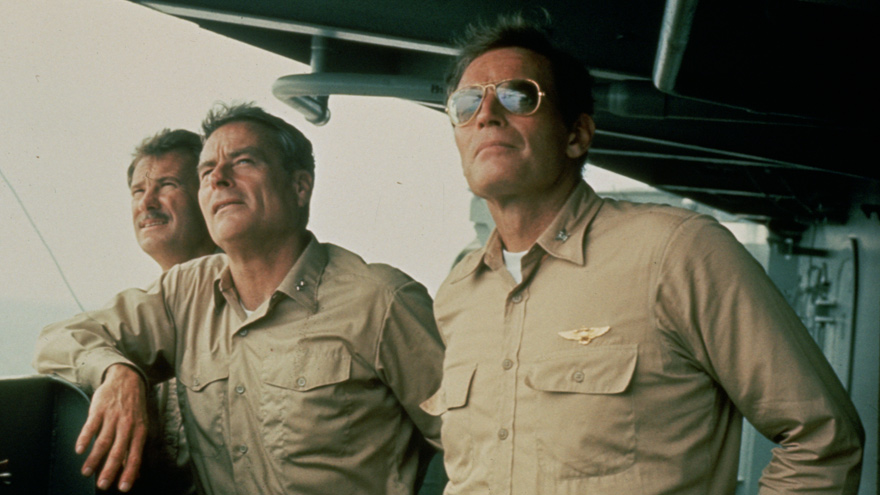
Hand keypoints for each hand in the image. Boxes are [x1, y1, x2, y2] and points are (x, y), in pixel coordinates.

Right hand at [76, 364, 147, 491]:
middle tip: (101, 485)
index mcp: (139, 431)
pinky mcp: (100, 409)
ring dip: (94, 458)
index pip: (135, 455)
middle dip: (110, 469)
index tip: (122, 488)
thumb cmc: (133, 408)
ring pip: (103, 440)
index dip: (129, 472)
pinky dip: (85, 437)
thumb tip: (135, 475)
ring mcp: (113, 416)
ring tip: (86, 472)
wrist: (127, 380)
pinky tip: (79, 450)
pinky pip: (91, 425)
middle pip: (118, 450)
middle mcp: (127, 425)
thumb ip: (133, 451)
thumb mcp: (139, 427)